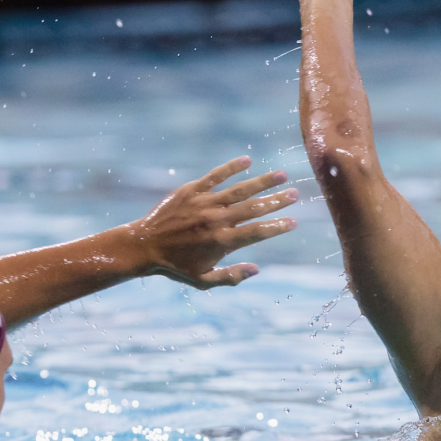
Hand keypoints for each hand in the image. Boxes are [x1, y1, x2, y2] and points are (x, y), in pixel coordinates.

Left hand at [132, 156, 298, 288]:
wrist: (144, 246)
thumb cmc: (174, 267)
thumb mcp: (203, 281)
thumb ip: (231, 277)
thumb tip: (257, 269)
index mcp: (222, 242)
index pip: (258, 232)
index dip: (278, 227)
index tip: (293, 222)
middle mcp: (217, 220)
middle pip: (254, 208)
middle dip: (277, 201)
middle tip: (296, 194)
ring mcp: (204, 203)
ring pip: (240, 189)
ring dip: (263, 182)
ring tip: (282, 175)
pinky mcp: (191, 190)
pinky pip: (215, 176)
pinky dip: (232, 167)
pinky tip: (247, 160)